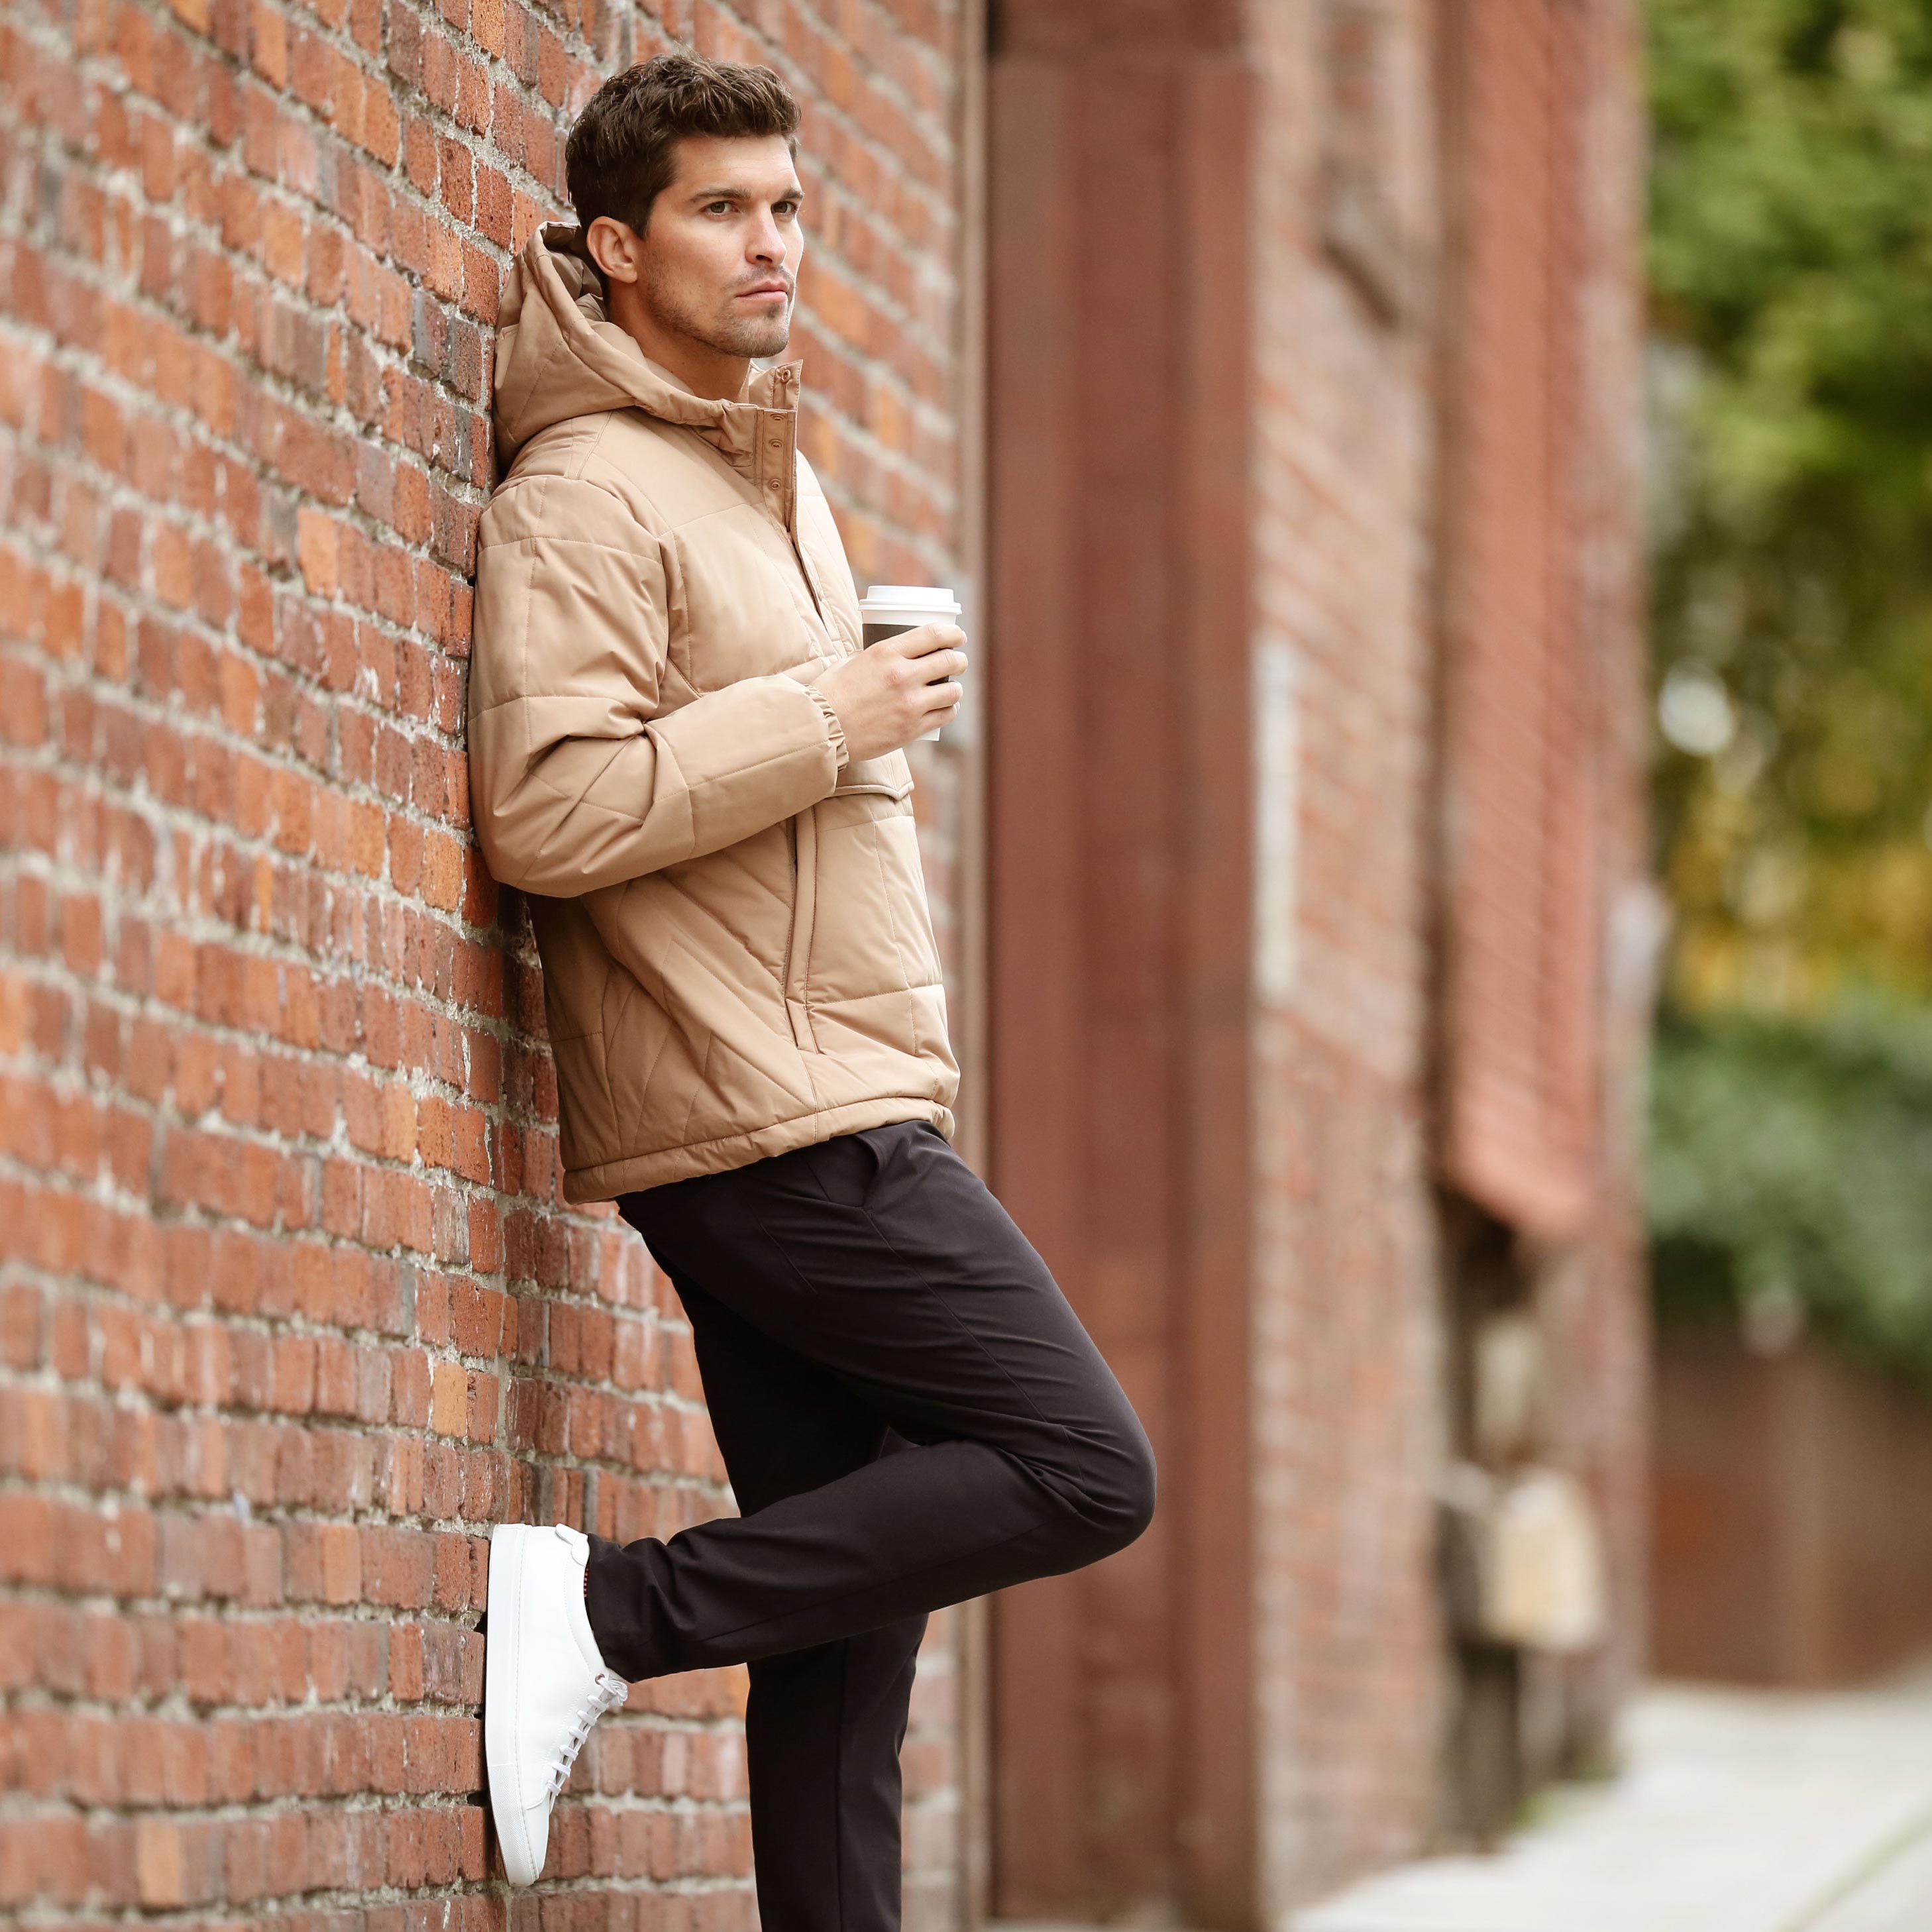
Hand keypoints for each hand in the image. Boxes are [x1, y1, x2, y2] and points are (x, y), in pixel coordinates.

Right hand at [811, 623, 966, 760]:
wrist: (821, 729)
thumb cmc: (830, 693)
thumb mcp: (852, 661)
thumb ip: (877, 656)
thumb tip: (895, 654)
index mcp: (886, 652)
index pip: (934, 635)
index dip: (953, 634)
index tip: (958, 637)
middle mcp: (902, 675)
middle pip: (950, 661)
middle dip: (960, 660)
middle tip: (959, 662)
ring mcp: (909, 703)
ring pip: (953, 691)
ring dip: (955, 688)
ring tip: (950, 689)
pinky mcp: (911, 729)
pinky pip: (945, 716)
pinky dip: (949, 710)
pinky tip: (945, 707)